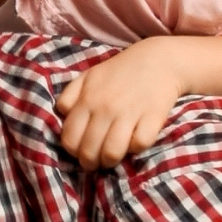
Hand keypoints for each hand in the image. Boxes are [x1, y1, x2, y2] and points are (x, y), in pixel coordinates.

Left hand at [57, 39, 187, 169]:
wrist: (159, 59)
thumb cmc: (121, 70)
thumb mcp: (89, 76)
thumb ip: (70, 95)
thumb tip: (62, 115)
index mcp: (87, 99)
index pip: (70, 139)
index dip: (73, 151)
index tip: (81, 151)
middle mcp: (106, 108)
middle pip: (89, 151)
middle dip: (90, 162)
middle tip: (97, 161)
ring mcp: (130, 113)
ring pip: (112, 153)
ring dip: (110, 161)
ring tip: (113, 158)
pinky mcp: (153, 117)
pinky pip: (140, 144)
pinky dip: (136, 148)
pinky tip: (135, 142)